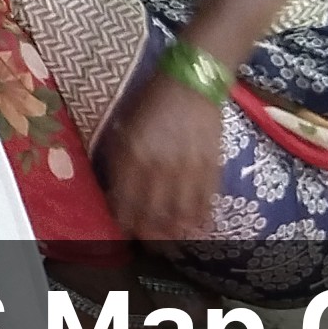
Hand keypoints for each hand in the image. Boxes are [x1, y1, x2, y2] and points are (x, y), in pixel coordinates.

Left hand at [98, 75, 225, 246]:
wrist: (192, 83)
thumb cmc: (151, 102)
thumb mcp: (123, 128)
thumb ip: (119, 160)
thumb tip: (115, 190)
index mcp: (132, 156)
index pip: (125, 201)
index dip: (124, 221)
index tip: (123, 231)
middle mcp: (159, 167)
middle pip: (152, 214)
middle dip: (148, 235)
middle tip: (147, 245)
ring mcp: (187, 169)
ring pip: (180, 214)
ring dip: (175, 233)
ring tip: (171, 244)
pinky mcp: (211, 168)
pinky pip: (206, 202)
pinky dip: (201, 219)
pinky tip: (197, 229)